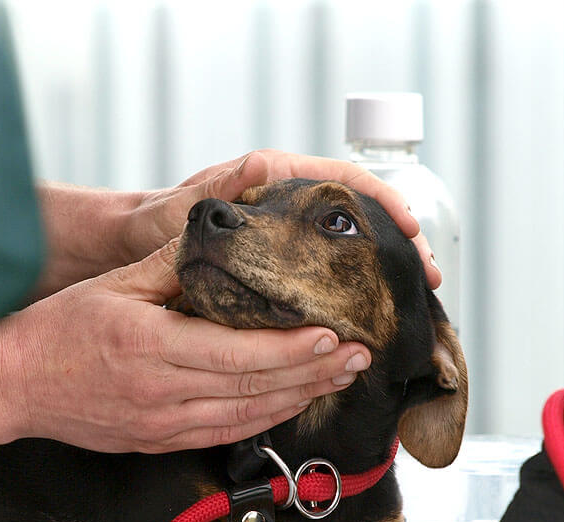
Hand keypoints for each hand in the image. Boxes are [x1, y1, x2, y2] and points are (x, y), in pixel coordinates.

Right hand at [0, 240, 371, 452]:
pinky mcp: (159, 441)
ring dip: (299, 399)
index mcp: (150, 348)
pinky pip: (224, 434)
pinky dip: (265, 419)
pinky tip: (292, 404)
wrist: (12, 386)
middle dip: (313, 374)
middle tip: (359, 356)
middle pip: (253, 389)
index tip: (332, 336)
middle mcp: (161, 394)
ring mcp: (162, 424)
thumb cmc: (56, 331)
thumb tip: (219, 239)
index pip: (237, 354)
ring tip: (340, 378)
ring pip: (246, 417)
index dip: (290, 351)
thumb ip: (170, 265)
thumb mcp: (113, 283)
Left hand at [124, 149, 440, 289]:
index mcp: (272, 177)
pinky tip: (370, 315)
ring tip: (415, 299)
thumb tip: (260, 165)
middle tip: (431, 275)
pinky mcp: (281, 260)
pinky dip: (354, 289)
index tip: (412, 230)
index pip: (344, 179)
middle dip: (398, 243)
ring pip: (348, 246)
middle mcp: (286, 200)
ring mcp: (286, 233)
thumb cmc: (155, 220)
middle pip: (358, 215)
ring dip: (383, 270)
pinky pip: (328, 271)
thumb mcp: (187, 207)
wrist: (132, 242)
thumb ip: (222, 189)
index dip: (383, 202)